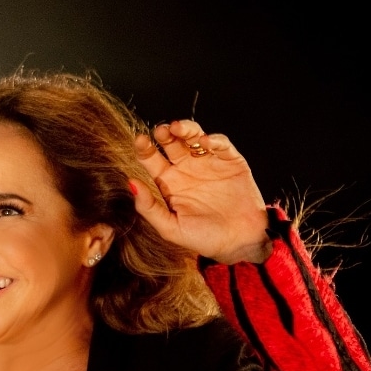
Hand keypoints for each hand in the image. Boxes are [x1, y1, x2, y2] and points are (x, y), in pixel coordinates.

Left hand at [132, 119, 271, 263]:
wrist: (238, 242)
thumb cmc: (203, 237)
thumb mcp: (170, 228)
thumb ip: (149, 207)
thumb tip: (131, 183)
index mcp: (168, 182)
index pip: (151, 159)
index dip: (144, 148)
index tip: (139, 141)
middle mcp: (185, 169)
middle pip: (171, 143)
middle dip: (164, 133)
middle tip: (160, 131)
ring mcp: (207, 162)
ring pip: (194, 137)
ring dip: (186, 129)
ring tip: (178, 128)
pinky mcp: (230, 161)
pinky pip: (221, 145)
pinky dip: (214, 140)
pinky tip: (206, 142)